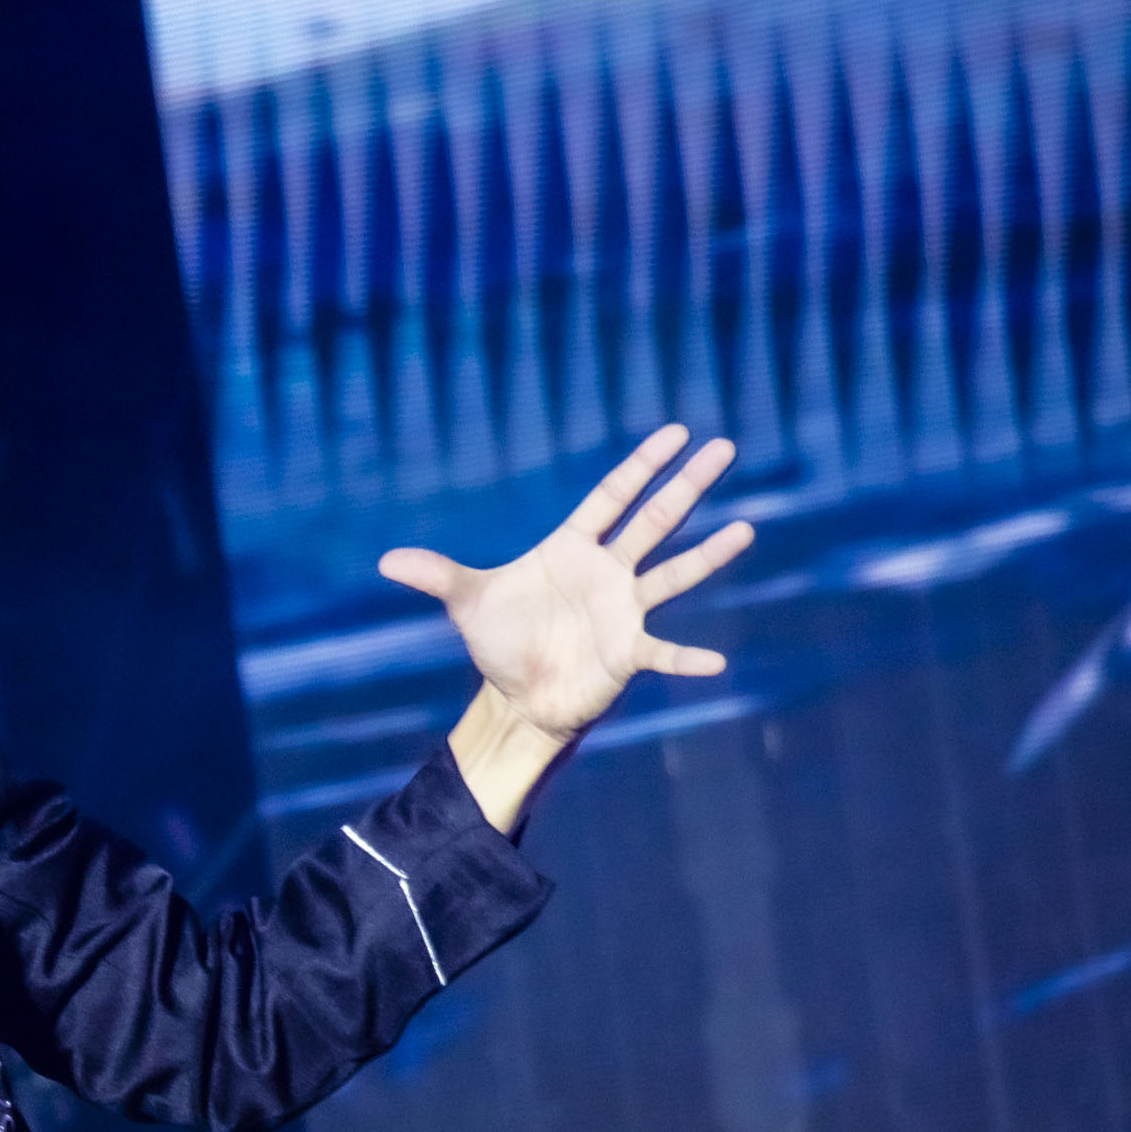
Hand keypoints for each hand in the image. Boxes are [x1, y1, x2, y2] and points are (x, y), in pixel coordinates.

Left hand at [380, 425, 753, 744]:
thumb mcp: (466, 604)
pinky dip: (687, 659)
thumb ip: (437, 576)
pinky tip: (715, 663)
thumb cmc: (500, 642)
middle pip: (655, 520)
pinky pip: (664, 653)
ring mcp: (624, 611)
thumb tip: (385, 561)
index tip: (675, 433)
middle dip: (687, 485)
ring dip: (709, 555)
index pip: (612, 497)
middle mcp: (608, 573)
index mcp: (572, 549)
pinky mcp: (629, 654)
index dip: (641, 465)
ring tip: (745, 529)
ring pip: (674, 574)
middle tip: (725, 446)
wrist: (516, 698)